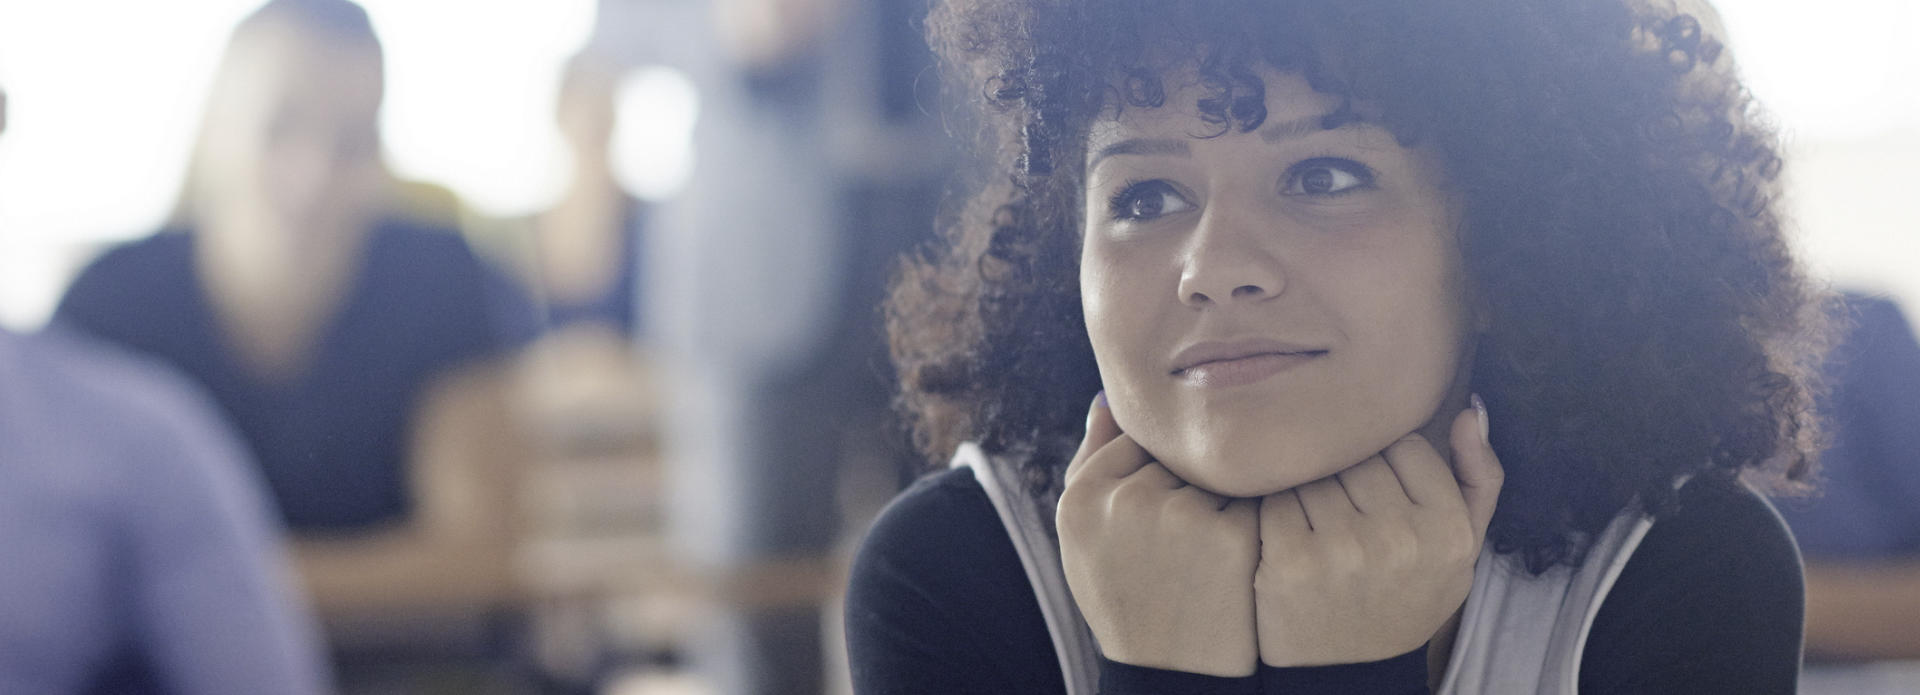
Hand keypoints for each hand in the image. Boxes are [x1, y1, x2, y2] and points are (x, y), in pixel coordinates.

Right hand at [1057, 394, 1261, 676]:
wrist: (1168, 674)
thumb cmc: (1125, 597)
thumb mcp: (1085, 537)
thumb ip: (1090, 462)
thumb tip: (1108, 396)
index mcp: (1081, 497)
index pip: (1135, 439)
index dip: (1157, 471)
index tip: (1163, 509)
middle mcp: (1126, 500)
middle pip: (1176, 452)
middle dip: (1189, 481)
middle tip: (1186, 537)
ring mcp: (1179, 516)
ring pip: (1215, 468)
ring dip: (1223, 494)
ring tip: (1208, 549)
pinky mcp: (1231, 535)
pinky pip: (1252, 494)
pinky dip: (1252, 516)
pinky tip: (1238, 556)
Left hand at [1254, 404, 1504, 666]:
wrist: (1349, 675)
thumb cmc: (1405, 601)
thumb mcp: (1461, 553)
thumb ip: (1478, 480)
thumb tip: (1472, 409)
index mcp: (1450, 530)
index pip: (1406, 444)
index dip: (1385, 464)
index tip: (1378, 496)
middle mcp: (1401, 538)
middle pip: (1356, 454)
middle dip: (1344, 473)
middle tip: (1342, 511)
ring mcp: (1343, 548)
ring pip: (1314, 470)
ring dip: (1307, 488)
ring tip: (1316, 525)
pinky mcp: (1289, 558)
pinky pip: (1274, 496)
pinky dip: (1274, 510)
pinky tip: (1286, 537)